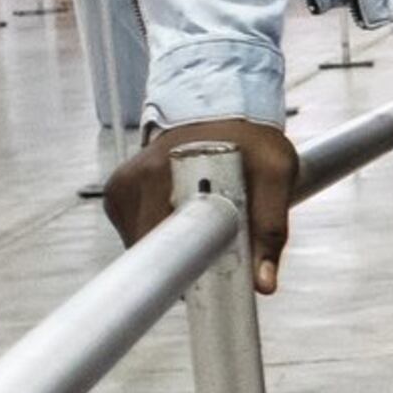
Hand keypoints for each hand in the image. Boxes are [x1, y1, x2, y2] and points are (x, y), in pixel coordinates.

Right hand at [101, 119, 301, 295]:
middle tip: (211, 252)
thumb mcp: (276, 176)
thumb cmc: (252, 140)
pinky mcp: (116, 189)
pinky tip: (177, 212)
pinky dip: (156, 232)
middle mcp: (141, 175)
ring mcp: (124, 182)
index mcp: (174, 170)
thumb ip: (271, 229)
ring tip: (198, 222)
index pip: (168, 242)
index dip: (185, 271)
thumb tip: (263, 283)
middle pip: (151, 247)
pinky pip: (131, 229)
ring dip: (169, 245)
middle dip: (180, 260)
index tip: (199, 286)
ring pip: (140, 242)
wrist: (222, 106)